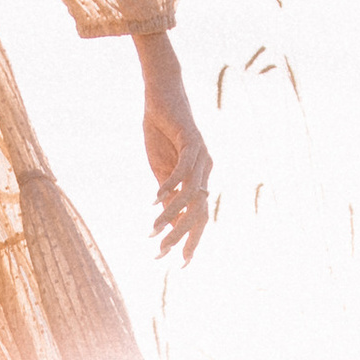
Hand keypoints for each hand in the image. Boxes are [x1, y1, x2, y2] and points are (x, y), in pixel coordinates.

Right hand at [143, 82, 212, 263]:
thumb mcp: (161, 169)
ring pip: (190, 195)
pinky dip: (168, 187)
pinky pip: (183, 170)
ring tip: (152, 230)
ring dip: (170, 216)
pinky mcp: (192, 141)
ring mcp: (202, 157)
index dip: (192, 241)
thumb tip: (170, 223)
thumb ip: (168, 194)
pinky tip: (154, 201)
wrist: (162, 95)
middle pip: (198, 212)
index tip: (180, 264)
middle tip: (162, 254)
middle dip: (181, 236)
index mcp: (200, 179)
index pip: (200, 217)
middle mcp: (206, 170)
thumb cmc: (161, 132)